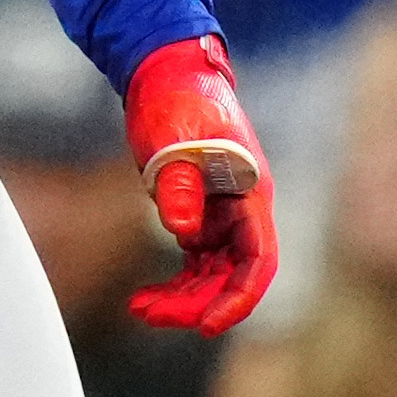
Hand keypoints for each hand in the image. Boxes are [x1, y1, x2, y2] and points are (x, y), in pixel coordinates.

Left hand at [125, 33, 276, 335]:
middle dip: (197, 302)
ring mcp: (223, 214)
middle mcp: (243, 209)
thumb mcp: (173, 138)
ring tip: (139, 308)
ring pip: (213, 274)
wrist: (165, 71)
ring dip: (183, 298)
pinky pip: (196, 263)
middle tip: (150, 314)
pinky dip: (175, 282)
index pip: (258, 260)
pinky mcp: (200, 214)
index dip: (238, 297)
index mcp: (250, 192)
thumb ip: (180, 184)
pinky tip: (145, 296)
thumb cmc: (176, 98)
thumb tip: (184, 233)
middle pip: (233, 275)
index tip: (208, 325)